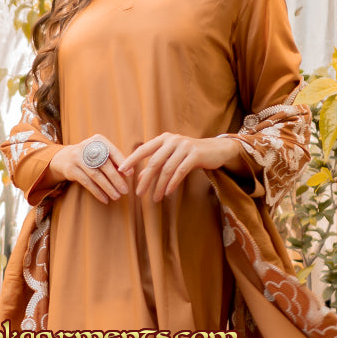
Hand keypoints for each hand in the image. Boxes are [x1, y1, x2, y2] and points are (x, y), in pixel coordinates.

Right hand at [48, 136, 128, 203]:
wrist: (65, 158)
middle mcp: (87, 147)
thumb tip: (129, 173)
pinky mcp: (71, 169)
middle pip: (105, 165)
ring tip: (117, 197)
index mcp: (98, 140)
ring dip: (108, 188)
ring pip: (96, 175)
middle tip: (125, 190)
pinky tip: (105, 199)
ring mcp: (77, 158)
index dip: (122, 163)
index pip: (113, 152)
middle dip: (116, 179)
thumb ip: (114, 161)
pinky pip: (87, 183)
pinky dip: (97, 192)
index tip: (130, 174)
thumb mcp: (101, 154)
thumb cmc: (91, 157)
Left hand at [119, 133, 243, 201]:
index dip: (131, 160)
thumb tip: (138, 178)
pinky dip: (172, 184)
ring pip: (167, 169)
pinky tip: (167, 193)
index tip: (121, 171)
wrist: (216, 149)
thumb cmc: (190, 154)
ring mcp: (184, 146)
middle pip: (154, 162)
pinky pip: (180, 171)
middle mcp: (172, 140)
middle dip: (145, 180)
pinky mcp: (195, 154)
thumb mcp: (171, 157)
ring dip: (159, 186)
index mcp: (164, 139)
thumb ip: (156, 164)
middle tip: (138, 194)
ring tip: (154, 198)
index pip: (143, 150)